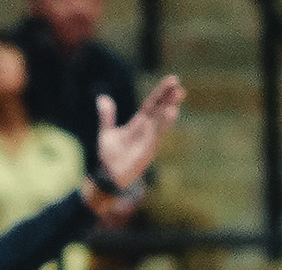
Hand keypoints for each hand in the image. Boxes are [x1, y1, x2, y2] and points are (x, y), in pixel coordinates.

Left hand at [93, 75, 183, 193]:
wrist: (109, 177)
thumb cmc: (110, 157)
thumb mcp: (106, 133)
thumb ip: (107, 116)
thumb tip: (102, 98)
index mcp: (139, 123)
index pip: (152, 104)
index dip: (161, 92)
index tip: (172, 80)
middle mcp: (147, 130)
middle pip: (159, 109)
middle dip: (168, 96)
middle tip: (178, 83)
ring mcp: (149, 139)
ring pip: (160, 120)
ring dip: (169, 107)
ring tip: (179, 94)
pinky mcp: (148, 149)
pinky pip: (157, 134)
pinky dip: (164, 123)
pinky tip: (172, 112)